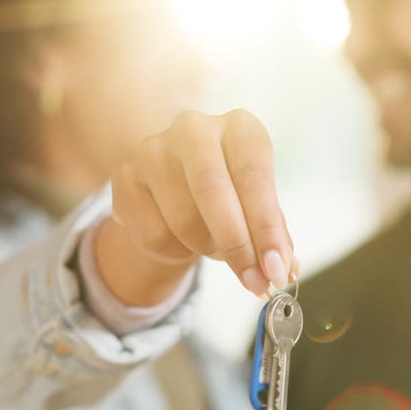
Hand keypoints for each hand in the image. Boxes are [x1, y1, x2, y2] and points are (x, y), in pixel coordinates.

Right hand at [98, 109, 298, 302]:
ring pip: (183, 218)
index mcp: (239, 128)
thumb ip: (273, 236)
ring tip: (213, 246)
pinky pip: (154, 233)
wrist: (174, 192)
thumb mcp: (257, 208)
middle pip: (213, 190)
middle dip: (237, 244)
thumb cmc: (229, 197)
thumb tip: (285, 270)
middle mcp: (194, 128)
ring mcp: (153, 150)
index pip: (254, 176)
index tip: (277, 269)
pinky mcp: (125, 178)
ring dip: (205, 248)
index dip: (266, 227)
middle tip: (254, 281)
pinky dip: (175, 251)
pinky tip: (181, 238)